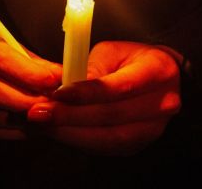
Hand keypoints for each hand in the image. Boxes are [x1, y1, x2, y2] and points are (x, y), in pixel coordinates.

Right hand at [0, 15, 61, 139]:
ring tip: (44, 116)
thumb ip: (28, 58)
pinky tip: (28, 126)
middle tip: (52, 104)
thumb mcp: (3, 38)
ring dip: (20, 119)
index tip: (55, 81)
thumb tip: (58, 78)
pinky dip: (10, 130)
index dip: (30, 74)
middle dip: (26, 100)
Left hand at [27, 41, 180, 154]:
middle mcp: (161, 104)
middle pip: (112, 117)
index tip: (57, 93)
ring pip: (108, 138)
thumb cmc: (130, 60)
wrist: (158, 79)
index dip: (86, 93)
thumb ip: (91, 68)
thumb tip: (63, 89)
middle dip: (71, 117)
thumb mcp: (111, 52)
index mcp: (157, 71)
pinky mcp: (138, 144)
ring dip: (71, 134)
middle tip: (40, 113)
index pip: (120, 87)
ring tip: (44, 125)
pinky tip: (57, 132)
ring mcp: (152, 129)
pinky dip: (78, 141)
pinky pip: (105, 148)